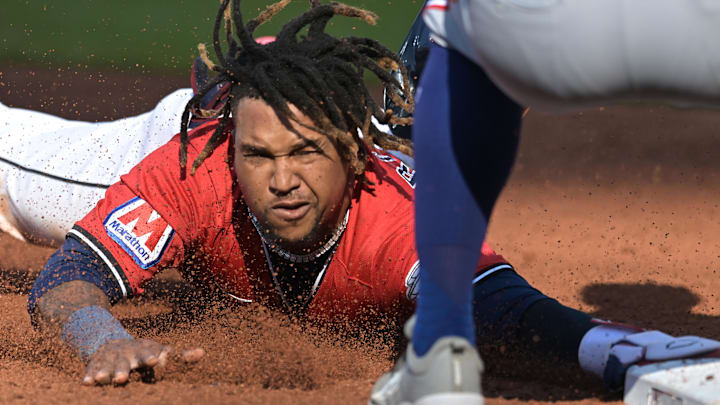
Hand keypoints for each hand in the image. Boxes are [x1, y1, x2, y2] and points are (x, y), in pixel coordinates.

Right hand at [83, 338, 204, 384]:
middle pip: (129, 359)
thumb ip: (180, 356)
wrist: (112, 343)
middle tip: (128, 375)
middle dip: (129, 366)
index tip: (156, 360)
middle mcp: (129, 353)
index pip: (150, 353)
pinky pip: (91, 369)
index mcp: (146, 350)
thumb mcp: (161, 352)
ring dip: (110, 372)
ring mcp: (112, 358)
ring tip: (109, 380)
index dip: (152, 357)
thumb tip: (202, 353)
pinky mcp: (96, 364)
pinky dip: (90, 375)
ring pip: (110, 365)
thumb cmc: (144, 353)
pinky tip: (87, 383)